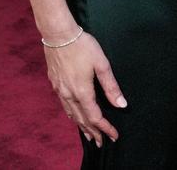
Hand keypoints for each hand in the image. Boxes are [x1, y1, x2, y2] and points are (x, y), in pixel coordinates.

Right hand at [45, 29, 126, 146]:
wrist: (58, 34)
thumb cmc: (82, 46)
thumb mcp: (101, 64)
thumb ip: (111, 86)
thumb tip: (121, 104)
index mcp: (82, 92)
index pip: (95, 117)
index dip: (106, 128)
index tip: (114, 136)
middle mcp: (69, 95)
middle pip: (82, 120)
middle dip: (93, 132)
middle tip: (102, 142)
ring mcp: (60, 90)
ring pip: (71, 115)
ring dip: (81, 126)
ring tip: (89, 135)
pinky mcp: (55, 83)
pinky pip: (64, 106)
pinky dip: (72, 115)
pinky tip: (74, 114)